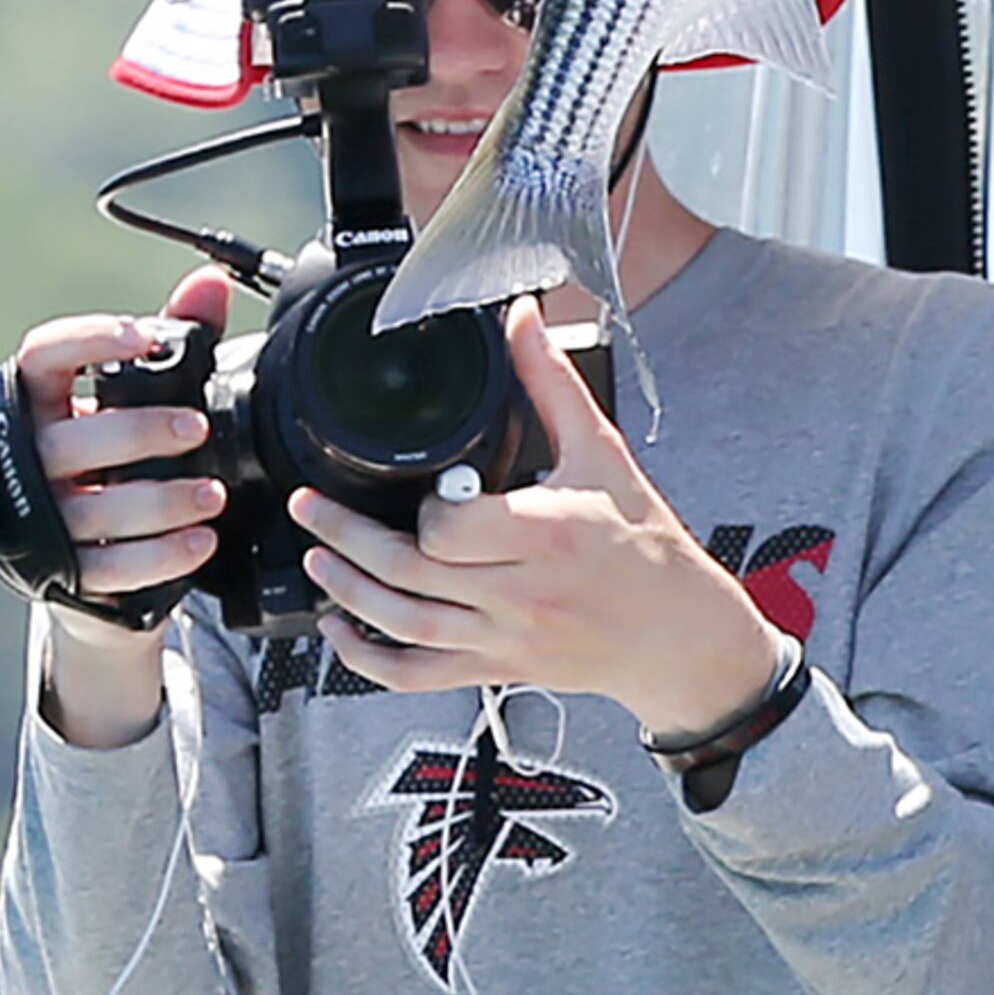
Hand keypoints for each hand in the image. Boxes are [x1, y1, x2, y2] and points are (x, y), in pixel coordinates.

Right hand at [19, 267, 233, 746]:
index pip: (43, 356)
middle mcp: (31, 457)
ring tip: (214, 495)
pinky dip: (161, 556)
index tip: (144, 337)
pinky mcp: (66, 572)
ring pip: (95, 509)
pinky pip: (110, 567)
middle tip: (196, 428)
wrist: (90, 553)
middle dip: (140, 433)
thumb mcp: (141, 396)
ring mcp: (43, 519)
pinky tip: (202, 541)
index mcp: (41, 402)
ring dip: (162, 501)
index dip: (89, 341)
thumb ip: (179, 340)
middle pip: (74, 441)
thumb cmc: (116, 454)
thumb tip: (211, 284)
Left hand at [293, 301, 788, 737]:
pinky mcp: (498, 667)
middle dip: (346, 539)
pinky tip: (345, 630)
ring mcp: (506, 637)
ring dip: (348, 592)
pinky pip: (418, 675)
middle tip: (312, 506)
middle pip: (409, 572)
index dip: (423, 510)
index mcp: (548, 535)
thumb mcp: (605, 457)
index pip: (450, 529)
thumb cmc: (647, 548)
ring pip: (403, 624)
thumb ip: (553, 385)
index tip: (422, 490)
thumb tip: (522, 319)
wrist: (681, 636)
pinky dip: (370, 660)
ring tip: (319, 558)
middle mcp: (522, 593)